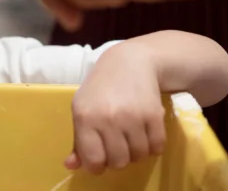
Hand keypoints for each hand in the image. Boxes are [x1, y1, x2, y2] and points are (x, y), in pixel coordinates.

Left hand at [67, 42, 165, 172]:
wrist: (129, 62)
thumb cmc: (101, 88)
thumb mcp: (82, 108)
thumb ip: (78, 139)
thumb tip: (71, 166)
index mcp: (84, 117)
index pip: (93, 159)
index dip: (97, 165)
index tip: (100, 160)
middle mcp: (107, 118)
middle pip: (118, 162)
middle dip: (118, 159)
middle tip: (118, 145)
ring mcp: (132, 117)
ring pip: (138, 156)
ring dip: (136, 152)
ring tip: (132, 137)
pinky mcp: (154, 115)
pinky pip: (156, 147)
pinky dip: (153, 146)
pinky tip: (146, 133)